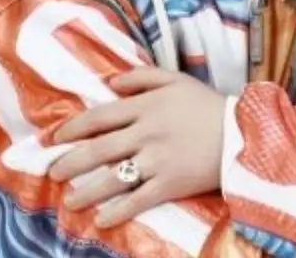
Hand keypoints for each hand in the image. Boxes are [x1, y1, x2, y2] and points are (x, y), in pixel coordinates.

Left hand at [49, 67, 227, 227]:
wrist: (242, 132)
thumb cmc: (207, 104)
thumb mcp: (176, 79)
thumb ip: (141, 76)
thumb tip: (111, 83)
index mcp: (145, 105)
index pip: (99, 117)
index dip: (73, 128)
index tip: (55, 139)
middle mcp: (146, 132)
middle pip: (99, 149)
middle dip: (71, 162)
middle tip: (53, 172)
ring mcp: (157, 160)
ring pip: (113, 178)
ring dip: (87, 191)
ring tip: (69, 200)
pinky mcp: (170, 183)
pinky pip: (138, 200)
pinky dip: (118, 211)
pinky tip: (101, 219)